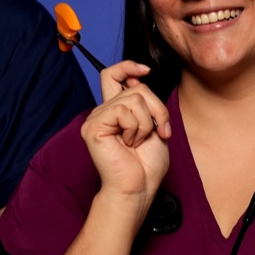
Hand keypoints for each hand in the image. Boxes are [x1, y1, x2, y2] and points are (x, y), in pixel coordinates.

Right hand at [81, 61, 170, 205]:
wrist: (138, 188)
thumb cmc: (147, 165)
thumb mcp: (155, 125)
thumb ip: (146, 102)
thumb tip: (137, 78)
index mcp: (115, 110)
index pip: (113, 75)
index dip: (128, 66)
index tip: (145, 70)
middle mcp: (103, 111)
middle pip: (136, 87)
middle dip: (158, 109)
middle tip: (161, 132)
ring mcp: (96, 118)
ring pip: (134, 98)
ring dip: (147, 123)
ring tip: (138, 142)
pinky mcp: (94, 126)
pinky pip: (124, 111)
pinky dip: (136, 128)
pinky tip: (129, 144)